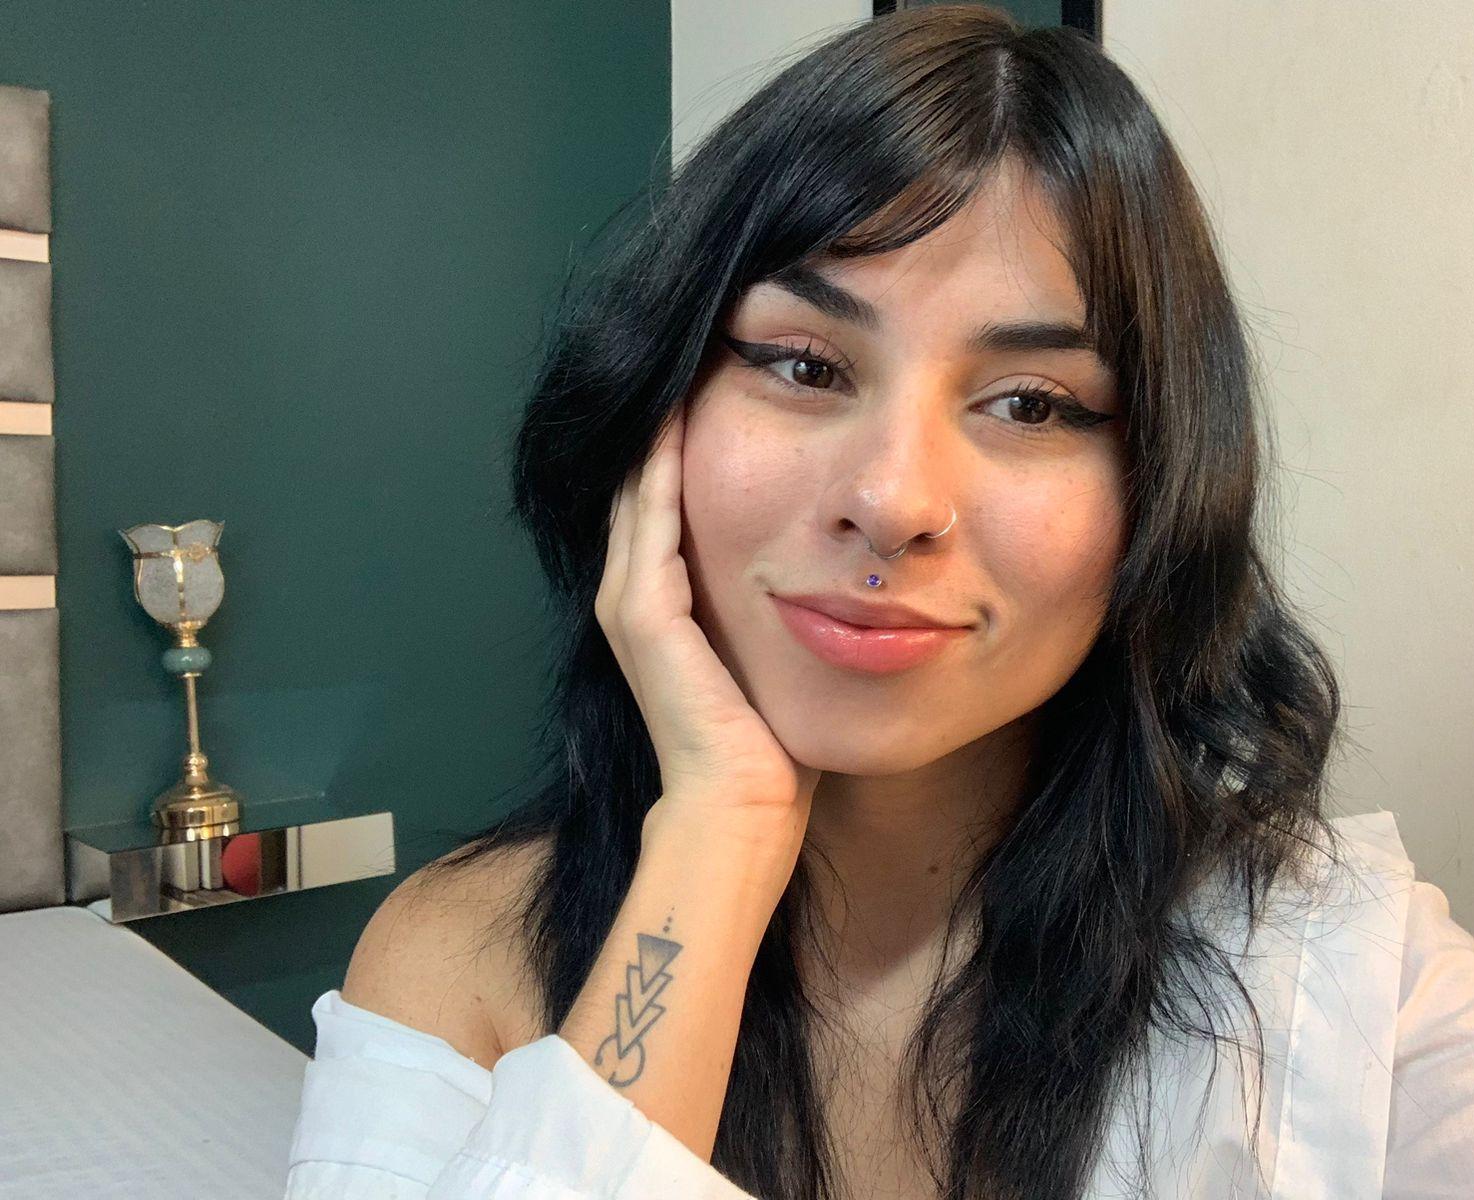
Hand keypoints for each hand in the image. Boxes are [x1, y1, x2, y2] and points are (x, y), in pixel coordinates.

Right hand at [596, 407, 820, 842]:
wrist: (743, 807)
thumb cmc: (773, 741)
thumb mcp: (778, 650)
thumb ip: (788, 603)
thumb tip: (844, 568)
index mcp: (661, 605)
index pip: (666, 502)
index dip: (687, 444)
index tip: (726, 385)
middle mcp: (631, 596)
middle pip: (643, 484)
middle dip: (671, 421)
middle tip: (704, 355)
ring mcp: (628, 603)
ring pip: (639, 489)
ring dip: (661, 429)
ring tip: (691, 364)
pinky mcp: (639, 615)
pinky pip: (650, 519)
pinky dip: (663, 467)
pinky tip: (684, 416)